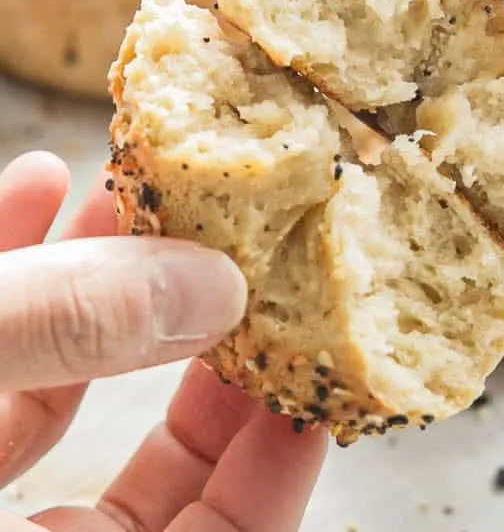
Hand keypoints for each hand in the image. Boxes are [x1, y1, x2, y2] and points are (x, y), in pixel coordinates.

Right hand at [0, 152, 325, 530]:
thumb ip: (65, 329)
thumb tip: (213, 285)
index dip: (283, 459)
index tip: (317, 358)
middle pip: (159, 471)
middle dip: (199, 341)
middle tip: (241, 262)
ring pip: (74, 395)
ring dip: (108, 281)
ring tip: (140, 197)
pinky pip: (1, 362)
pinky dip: (21, 275)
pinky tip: (39, 187)